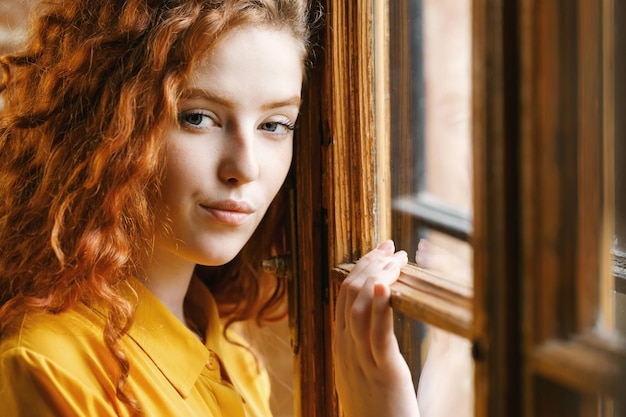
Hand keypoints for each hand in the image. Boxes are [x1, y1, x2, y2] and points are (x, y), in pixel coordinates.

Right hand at [333, 240, 419, 416]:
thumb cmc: (374, 408)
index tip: (380, 252)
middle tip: (390, 248)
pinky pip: (377, 336)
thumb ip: (360, 345)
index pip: (343, 297)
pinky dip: (380, 308)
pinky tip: (386, 286)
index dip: (361, 269)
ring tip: (394, 259)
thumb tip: (371, 318)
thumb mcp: (359, 372)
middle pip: (349, 295)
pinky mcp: (384, 373)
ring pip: (359, 309)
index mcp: (341, 347)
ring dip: (376, 277)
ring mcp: (361, 361)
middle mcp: (346, 349)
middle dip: (370, 265)